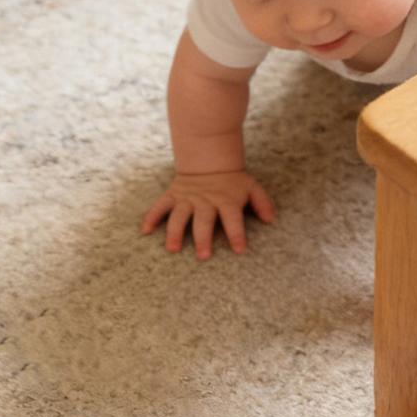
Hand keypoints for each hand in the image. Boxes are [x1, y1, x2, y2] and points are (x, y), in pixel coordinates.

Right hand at [141, 170, 275, 259]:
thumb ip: (262, 203)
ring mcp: (187, 198)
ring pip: (179, 216)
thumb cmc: (233, 181)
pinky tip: (145, 231)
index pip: (233, 219)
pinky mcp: (172, 196)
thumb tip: (271, 220)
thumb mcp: (251, 188)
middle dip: (203, 238)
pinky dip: (151, 217)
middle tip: (203, 256)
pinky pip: (160, 206)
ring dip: (175, 232)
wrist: (208, 160)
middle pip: (204, 221)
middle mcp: (205, 201)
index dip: (236, 234)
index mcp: (226, 200)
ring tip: (173, 249)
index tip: (239, 250)